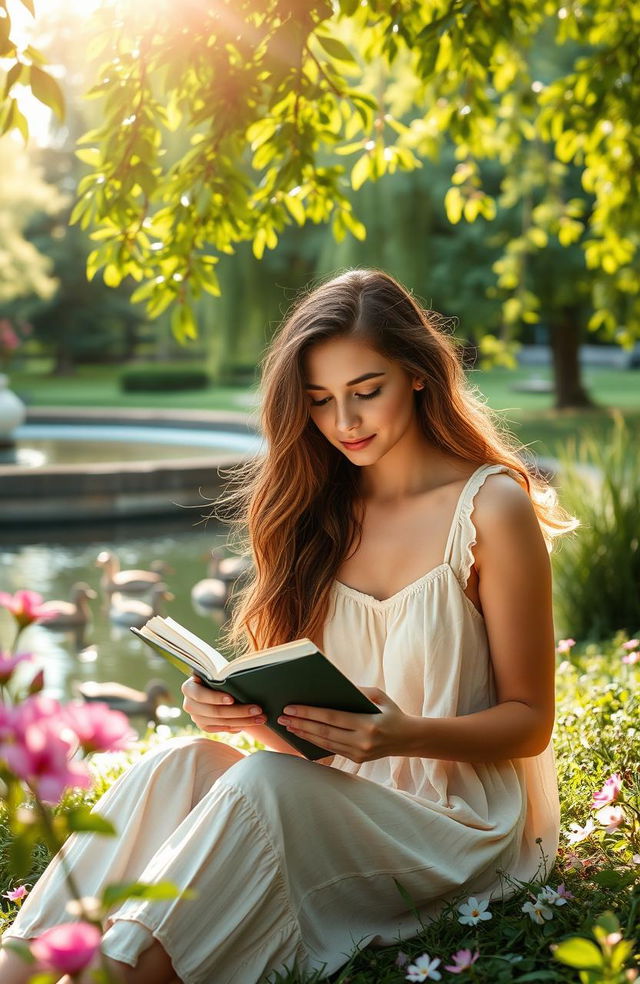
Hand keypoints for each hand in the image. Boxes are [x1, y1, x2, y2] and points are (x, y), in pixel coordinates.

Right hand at [181, 676, 266, 732]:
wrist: (213, 684)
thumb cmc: (217, 674)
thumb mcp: (216, 672)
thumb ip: (222, 675)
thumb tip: (240, 676)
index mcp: (188, 687)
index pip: (200, 694)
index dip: (216, 698)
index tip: (232, 699)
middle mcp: (189, 704)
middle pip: (215, 711)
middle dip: (239, 711)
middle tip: (258, 709)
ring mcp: (196, 717)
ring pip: (222, 722)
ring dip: (243, 721)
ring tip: (260, 718)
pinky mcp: (204, 726)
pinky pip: (222, 729)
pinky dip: (237, 726)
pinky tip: (249, 723)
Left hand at [277, 687, 416, 763]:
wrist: (408, 739)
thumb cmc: (392, 713)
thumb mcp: (379, 697)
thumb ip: (358, 691)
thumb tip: (333, 688)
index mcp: (368, 724)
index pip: (332, 718)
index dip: (309, 713)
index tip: (291, 708)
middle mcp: (362, 742)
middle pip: (324, 732)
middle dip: (301, 724)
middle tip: (282, 717)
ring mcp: (359, 754)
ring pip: (325, 744)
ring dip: (304, 734)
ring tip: (288, 726)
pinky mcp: (357, 760)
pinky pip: (332, 750)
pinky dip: (315, 742)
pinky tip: (303, 735)